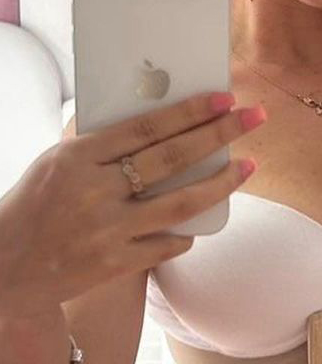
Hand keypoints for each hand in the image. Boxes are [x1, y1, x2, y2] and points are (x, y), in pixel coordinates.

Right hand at [0, 91, 266, 319]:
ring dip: (222, 184)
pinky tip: (197, 222)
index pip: (145, 128)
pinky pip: (168, 244)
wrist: (11, 264)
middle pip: (172, 159)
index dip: (189, 112)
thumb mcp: (58, 162)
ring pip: (182, 204)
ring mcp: (110, 230)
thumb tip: (156, 122)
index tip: (223, 99)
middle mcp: (97, 192)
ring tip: (249, 167)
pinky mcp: (118, 263)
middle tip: (254, 119)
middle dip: (219, 135)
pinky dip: (185, 232)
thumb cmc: (38, 204)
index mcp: (78, 157)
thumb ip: (100, 145)